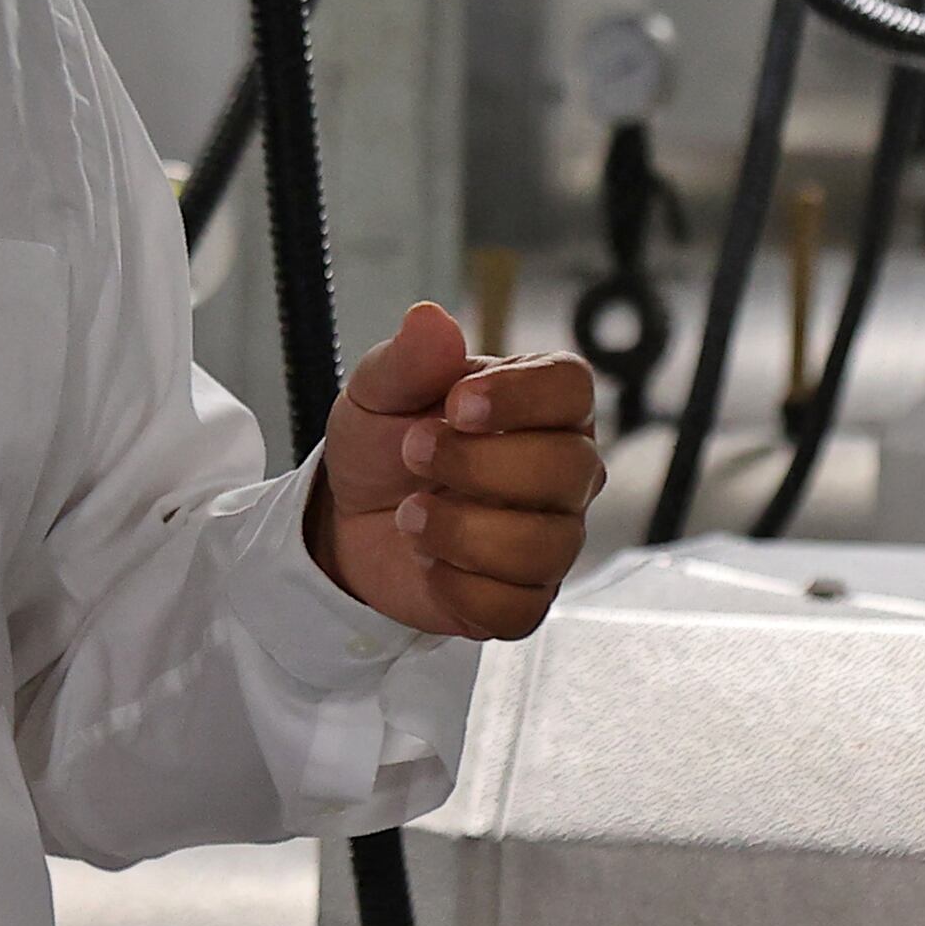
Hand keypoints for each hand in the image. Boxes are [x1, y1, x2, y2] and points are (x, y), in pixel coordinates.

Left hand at [309, 302, 604, 641]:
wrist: (351, 521)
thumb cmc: (385, 445)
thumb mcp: (378, 392)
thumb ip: (407, 359)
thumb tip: (431, 320)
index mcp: (540, 404)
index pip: (573, 388)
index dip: (522, 396)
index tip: (457, 404)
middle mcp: (562, 469)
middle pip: (569, 468)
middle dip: (480, 465)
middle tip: (415, 453)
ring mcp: (551, 536)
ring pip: (547, 543)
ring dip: (463, 530)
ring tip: (409, 515)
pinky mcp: (526, 598)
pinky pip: (519, 605)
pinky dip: (460, 587)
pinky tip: (429, 562)